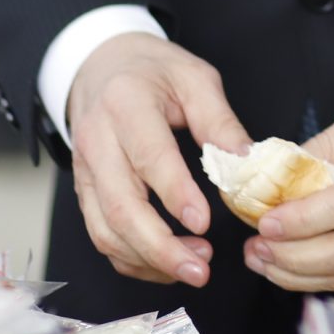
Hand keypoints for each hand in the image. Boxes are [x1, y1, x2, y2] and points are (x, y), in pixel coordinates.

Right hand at [64, 34, 251, 287]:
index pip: (149, 157)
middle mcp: (97, 140)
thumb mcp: (194, 77)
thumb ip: (220, 121)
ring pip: (106, 231)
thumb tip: (247, 165)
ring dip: (148, 260)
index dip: (175, 194)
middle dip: (160, 247)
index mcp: (126, 104)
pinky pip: (102, 236)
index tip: (203, 224)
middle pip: (121, 206)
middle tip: (201, 269)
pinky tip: (167, 264)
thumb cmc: (152, 71)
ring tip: (193, 267)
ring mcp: (86, 170)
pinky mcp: (85, 191)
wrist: (101, 63)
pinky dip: (132, 260)